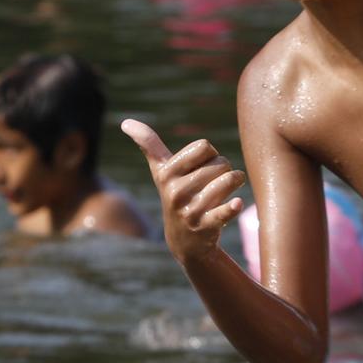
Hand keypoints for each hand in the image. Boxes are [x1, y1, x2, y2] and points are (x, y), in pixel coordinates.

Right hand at [120, 119, 246, 263]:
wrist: (184, 241)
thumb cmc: (176, 195)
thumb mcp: (160, 172)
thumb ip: (148, 145)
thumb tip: (126, 122)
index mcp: (166, 174)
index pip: (204, 146)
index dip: (210, 155)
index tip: (203, 166)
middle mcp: (175, 191)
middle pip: (220, 163)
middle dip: (224, 170)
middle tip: (214, 183)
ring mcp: (190, 210)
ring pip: (228, 180)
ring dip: (235, 182)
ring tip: (230, 190)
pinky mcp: (205, 226)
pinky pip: (224, 211)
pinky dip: (233, 207)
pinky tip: (236, 204)